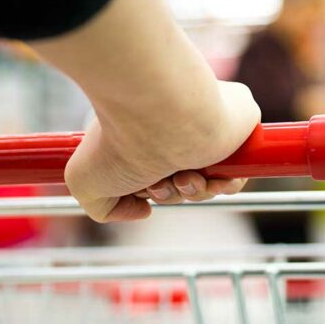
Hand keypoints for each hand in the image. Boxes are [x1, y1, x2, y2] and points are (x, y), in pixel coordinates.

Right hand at [64, 80, 259, 221]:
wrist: (160, 112)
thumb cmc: (119, 140)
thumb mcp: (84, 182)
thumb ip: (103, 208)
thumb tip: (143, 211)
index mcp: (145, 132)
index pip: (155, 172)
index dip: (152, 191)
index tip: (142, 189)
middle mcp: (175, 127)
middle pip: (182, 182)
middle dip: (170, 193)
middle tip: (159, 182)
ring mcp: (207, 125)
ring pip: (209, 182)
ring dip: (193, 192)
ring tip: (182, 176)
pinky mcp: (239, 123)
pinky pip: (237, 174)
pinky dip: (222, 186)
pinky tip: (205, 176)